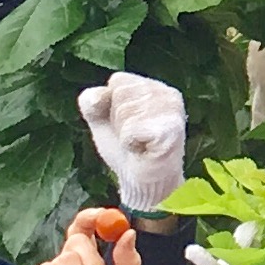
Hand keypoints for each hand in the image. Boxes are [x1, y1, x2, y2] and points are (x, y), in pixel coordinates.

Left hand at [77, 72, 186, 207]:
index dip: (112, 106)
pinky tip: (145, 150)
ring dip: (125, 134)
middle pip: (120, 95)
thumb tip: (98, 98)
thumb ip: (92, 102)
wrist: (143, 184)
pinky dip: (131, 144)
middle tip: (135, 137)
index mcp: (154, 86)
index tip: (126, 124)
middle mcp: (168, 93)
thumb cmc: (127, 150)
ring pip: (124, 111)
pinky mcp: (172, 130)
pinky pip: (132, 130)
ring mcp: (172, 111)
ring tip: (141, 144)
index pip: (118, 81)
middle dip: (118, 120)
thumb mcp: (102, 120)